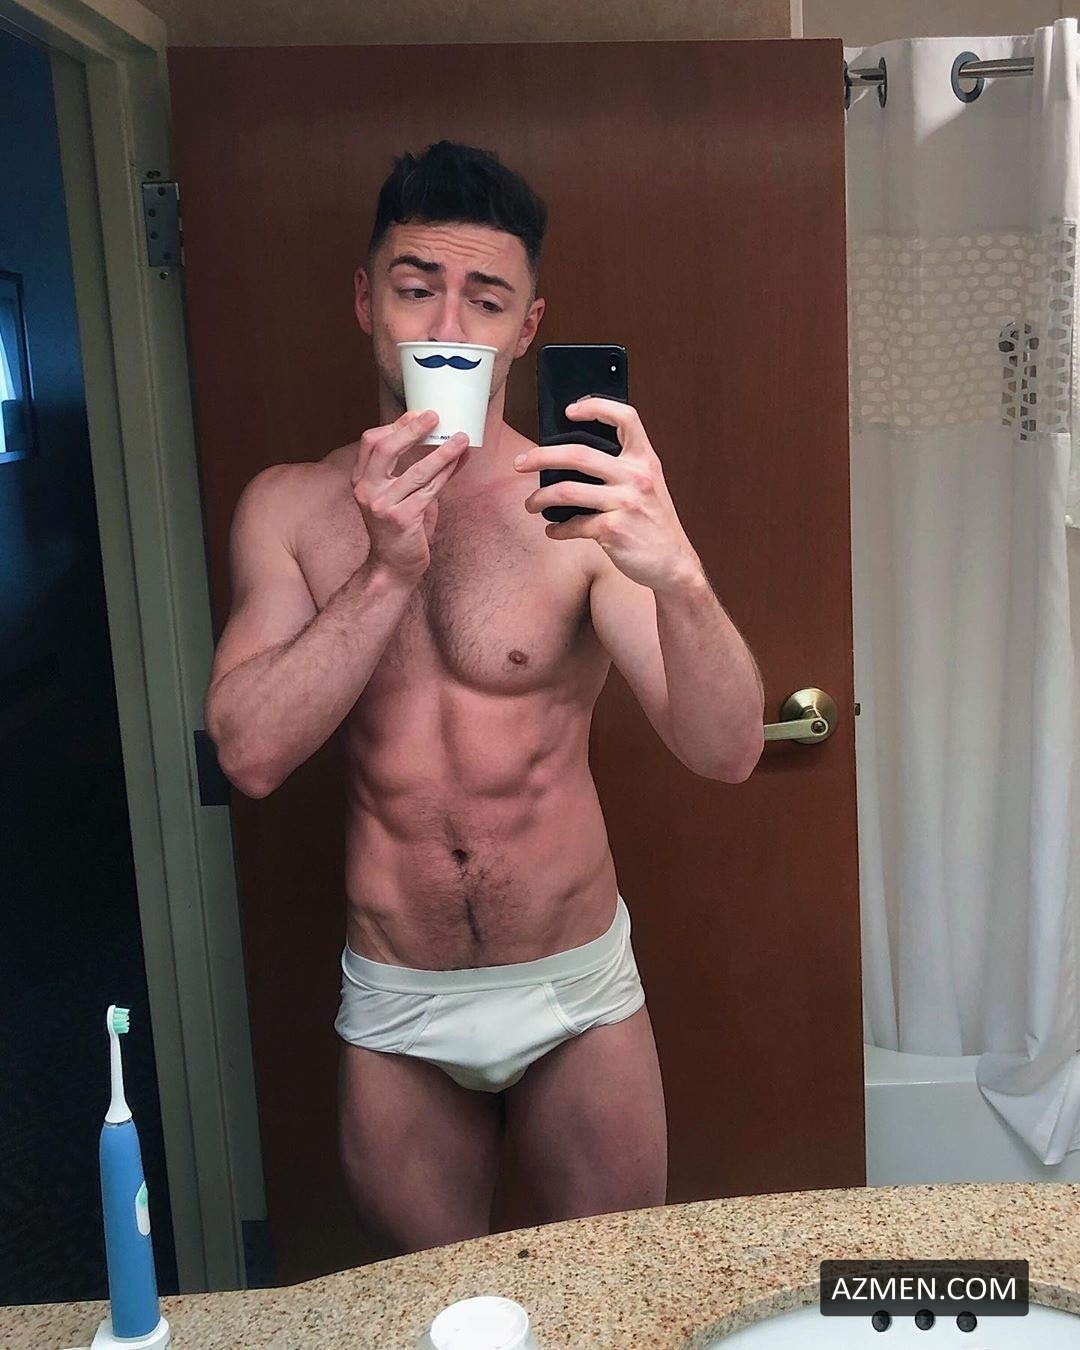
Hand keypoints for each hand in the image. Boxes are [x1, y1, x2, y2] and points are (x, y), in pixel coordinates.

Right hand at [351, 410, 468, 580]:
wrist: (392, 567)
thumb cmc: (399, 529)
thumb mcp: (399, 495)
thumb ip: (415, 471)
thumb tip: (449, 444)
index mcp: (361, 480)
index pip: (372, 442)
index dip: (395, 425)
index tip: (418, 414)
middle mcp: (366, 491)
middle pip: (386, 449)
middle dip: (412, 429)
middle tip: (435, 416)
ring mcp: (382, 506)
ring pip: (416, 471)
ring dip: (442, 452)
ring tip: (461, 438)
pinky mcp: (402, 519)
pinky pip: (429, 490)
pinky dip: (446, 473)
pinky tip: (458, 462)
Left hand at [514, 398, 701, 590]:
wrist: (673, 563)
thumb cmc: (654, 524)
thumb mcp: (649, 485)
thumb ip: (623, 467)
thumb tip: (575, 457)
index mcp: (644, 460)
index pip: (625, 418)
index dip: (596, 406)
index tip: (570, 411)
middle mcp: (636, 477)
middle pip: (578, 453)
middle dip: (541, 456)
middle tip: (521, 463)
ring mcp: (624, 503)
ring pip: (567, 490)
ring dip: (540, 498)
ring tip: (531, 504)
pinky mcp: (613, 530)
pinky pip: (573, 525)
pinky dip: (557, 529)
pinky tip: (553, 531)